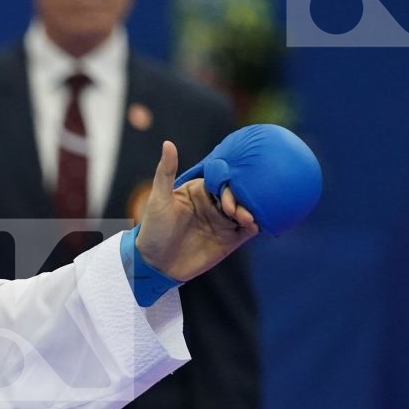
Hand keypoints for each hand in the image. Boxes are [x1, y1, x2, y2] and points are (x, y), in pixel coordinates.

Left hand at [135, 141, 257, 282]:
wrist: (154, 265)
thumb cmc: (153, 230)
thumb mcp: (158, 199)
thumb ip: (165, 172)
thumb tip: (168, 143)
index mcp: (199, 190)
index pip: (221, 179)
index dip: (227, 182)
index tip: (226, 189)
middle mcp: (214, 204)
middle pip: (238, 194)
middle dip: (241, 197)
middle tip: (233, 210)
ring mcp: (223, 222)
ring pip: (246, 210)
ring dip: (250, 210)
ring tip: (245, 218)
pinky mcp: (230, 240)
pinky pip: (249, 229)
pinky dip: (255, 224)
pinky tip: (254, 224)